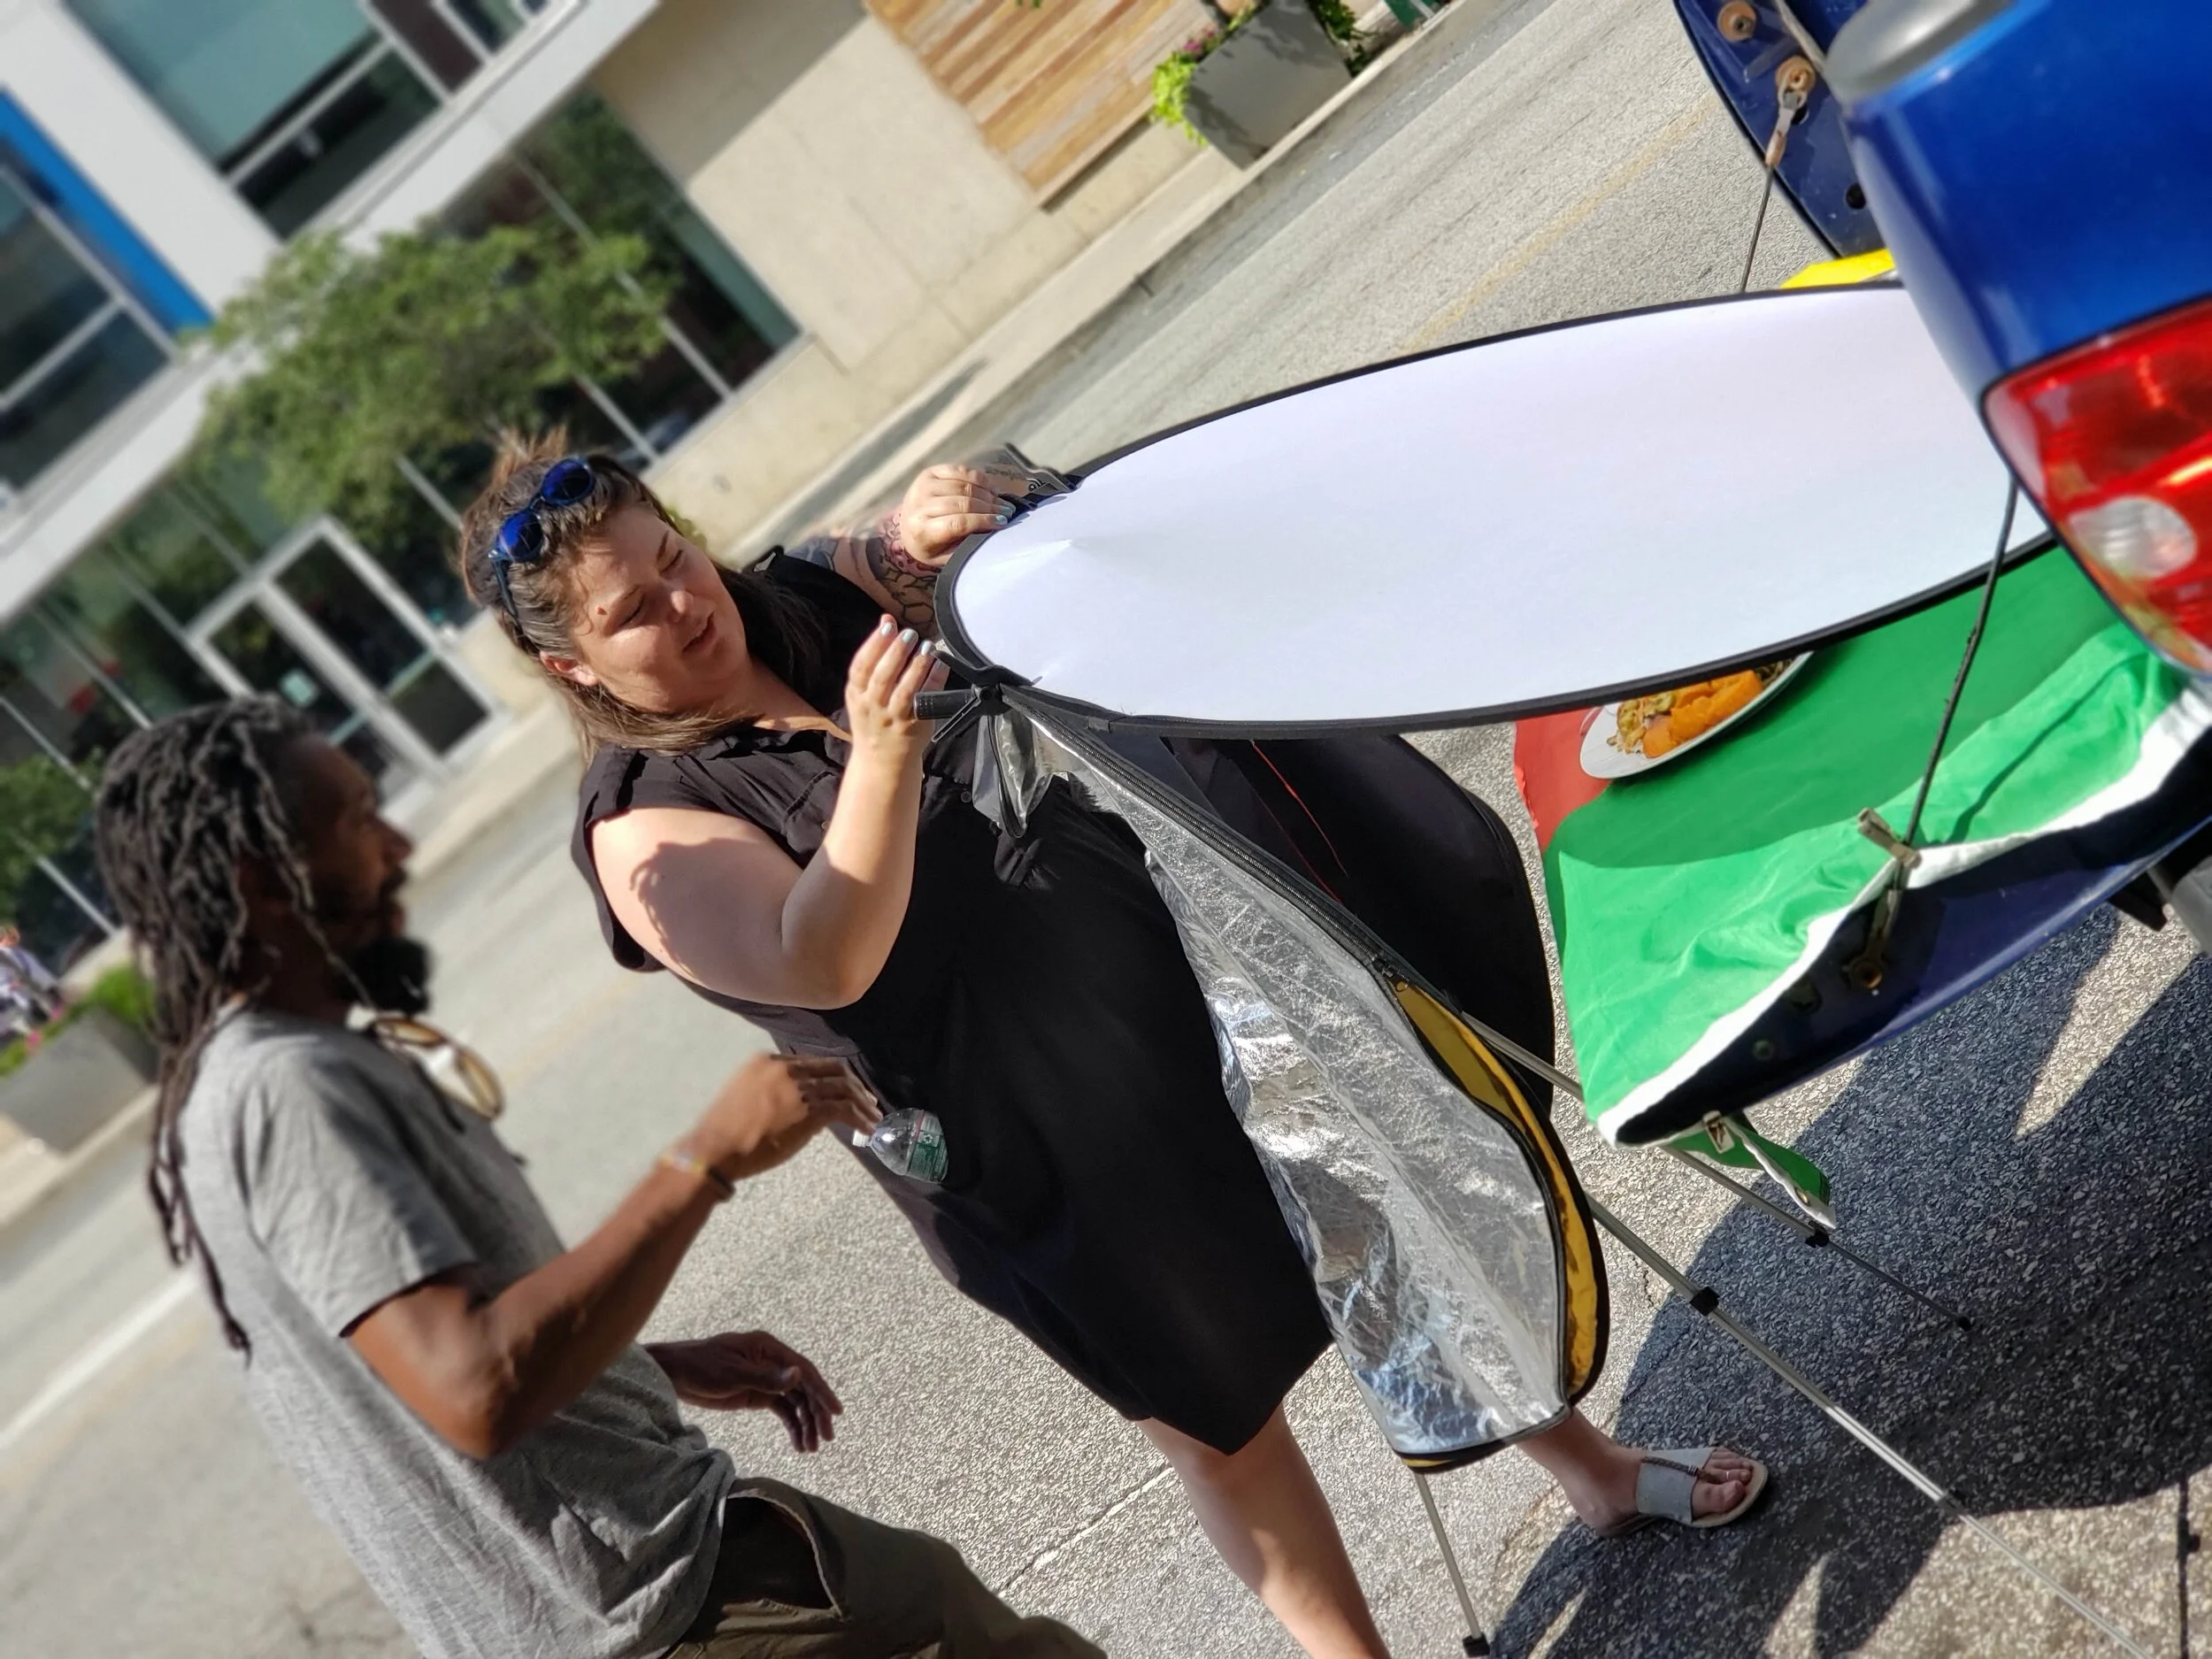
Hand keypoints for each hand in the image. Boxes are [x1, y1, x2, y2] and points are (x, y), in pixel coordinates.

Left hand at [648, 1331, 843, 1451]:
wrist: (674, 1375)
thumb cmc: (700, 1367)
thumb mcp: (732, 1374)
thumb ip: (766, 1377)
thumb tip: (798, 1374)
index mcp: (769, 1349)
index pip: (803, 1371)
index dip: (821, 1391)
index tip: (835, 1412)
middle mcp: (773, 1362)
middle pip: (803, 1389)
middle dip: (816, 1413)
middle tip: (826, 1438)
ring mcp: (766, 1379)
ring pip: (795, 1402)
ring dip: (805, 1424)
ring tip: (811, 1448)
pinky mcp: (757, 1395)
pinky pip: (782, 1411)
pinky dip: (791, 1426)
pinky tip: (798, 1444)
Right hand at [688, 1053, 882, 1182]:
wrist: (715, 1149)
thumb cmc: (723, 1133)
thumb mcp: (744, 1098)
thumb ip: (771, 1093)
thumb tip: (798, 1106)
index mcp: (766, 1061)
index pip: (812, 1063)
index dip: (833, 1077)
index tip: (845, 1089)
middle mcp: (785, 1067)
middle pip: (833, 1069)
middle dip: (854, 1085)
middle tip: (867, 1101)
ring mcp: (799, 1086)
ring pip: (843, 1087)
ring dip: (862, 1103)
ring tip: (873, 1117)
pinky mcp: (810, 1108)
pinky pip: (845, 1109)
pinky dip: (860, 1118)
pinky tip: (866, 1130)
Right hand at [842, 617, 948, 767]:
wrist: (880, 760)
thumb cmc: (873, 718)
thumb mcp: (863, 690)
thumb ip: (874, 656)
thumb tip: (885, 619)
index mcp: (857, 694)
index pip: (861, 667)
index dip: (874, 644)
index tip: (887, 625)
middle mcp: (873, 706)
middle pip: (882, 677)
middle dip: (895, 653)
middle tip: (908, 633)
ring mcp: (894, 718)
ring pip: (904, 692)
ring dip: (916, 667)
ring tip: (926, 647)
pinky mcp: (914, 726)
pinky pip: (926, 702)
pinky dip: (933, 681)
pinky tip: (940, 664)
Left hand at [894, 464, 1020, 563]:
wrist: (907, 526)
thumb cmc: (931, 545)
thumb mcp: (945, 555)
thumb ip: (965, 545)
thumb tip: (993, 530)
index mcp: (921, 530)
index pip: (958, 523)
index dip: (983, 521)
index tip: (1002, 523)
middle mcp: (919, 504)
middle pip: (962, 502)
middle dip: (990, 507)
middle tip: (1008, 512)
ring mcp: (923, 485)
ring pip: (963, 485)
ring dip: (987, 493)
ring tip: (1001, 501)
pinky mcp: (929, 472)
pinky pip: (959, 471)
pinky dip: (978, 478)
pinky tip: (990, 487)